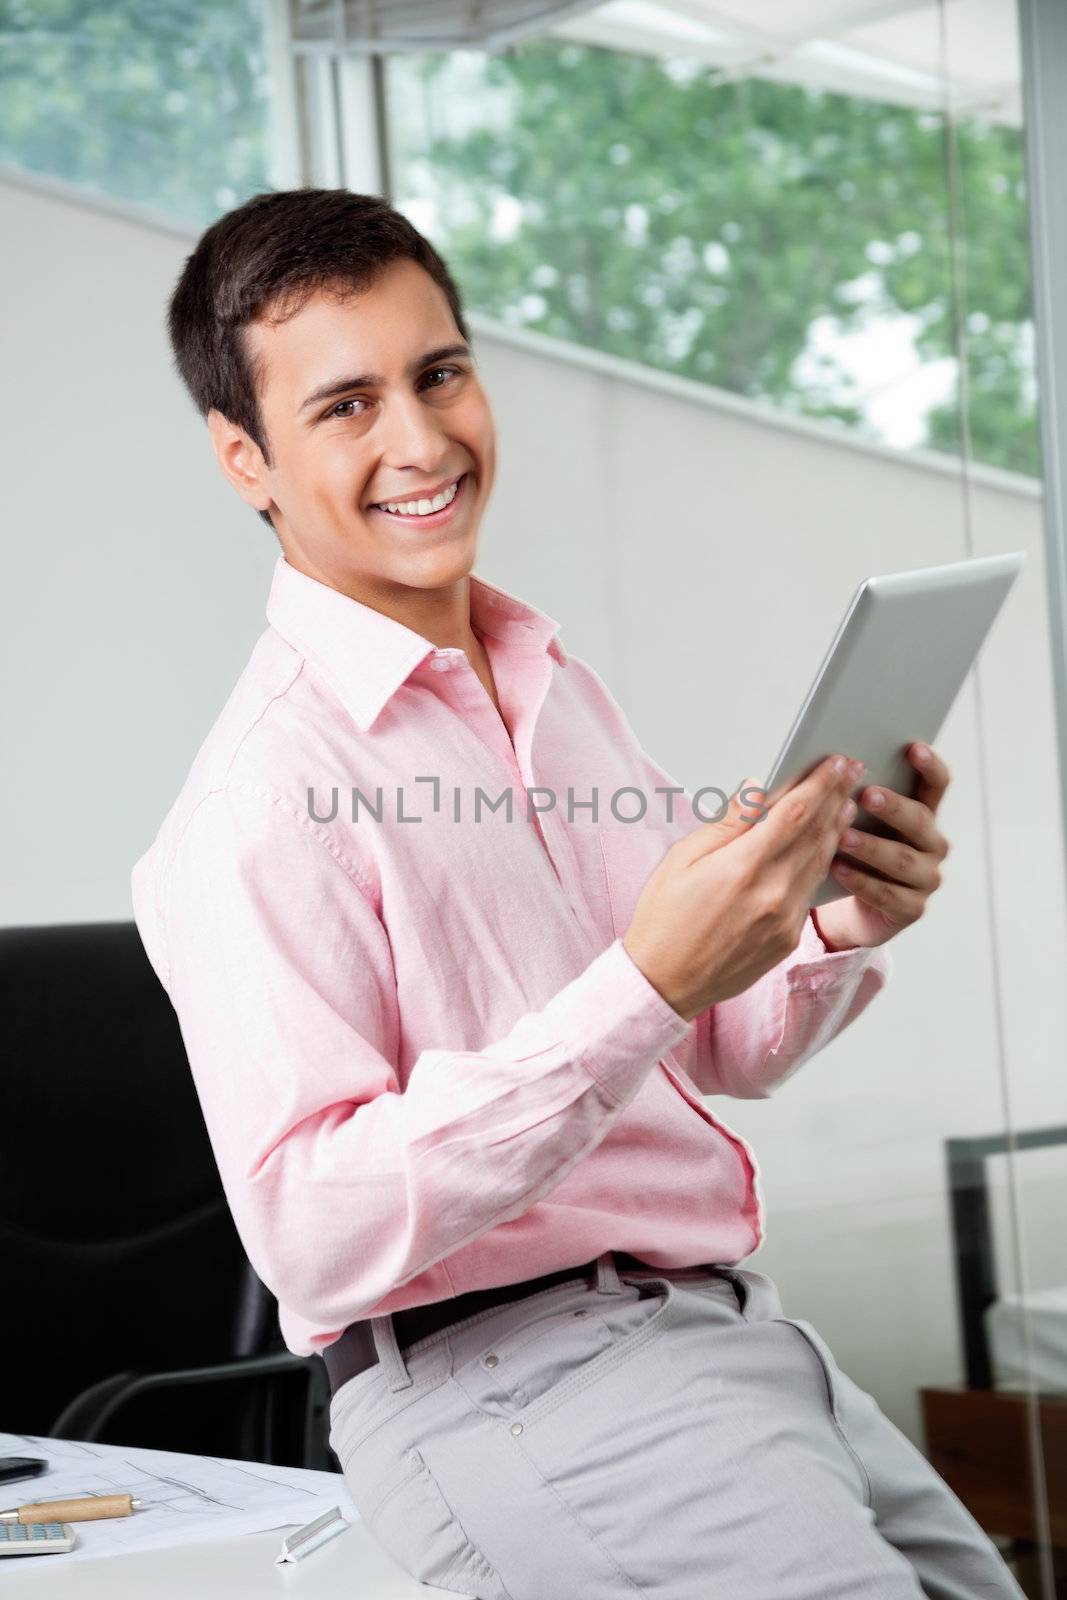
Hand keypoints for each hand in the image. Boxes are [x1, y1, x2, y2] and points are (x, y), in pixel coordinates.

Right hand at [623, 753, 862, 1020]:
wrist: (665, 982)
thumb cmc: (665, 916)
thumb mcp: (682, 859)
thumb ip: (728, 824)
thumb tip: (758, 789)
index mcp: (742, 867)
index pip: (795, 813)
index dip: (821, 784)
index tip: (837, 761)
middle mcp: (772, 893)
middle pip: (816, 834)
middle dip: (836, 798)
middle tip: (853, 770)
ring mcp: (785, 919)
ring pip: (820, 863)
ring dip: (837, 830)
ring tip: (846, 803)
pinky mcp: (788, 938)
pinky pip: (811, 892)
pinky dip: (822, 863)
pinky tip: (825, 847)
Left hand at [812, 742, 950, 951]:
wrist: (851, 906)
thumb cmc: (851, 851)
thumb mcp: (854, 822)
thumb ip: (851, 795)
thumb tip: (827, 765)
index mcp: (922, 814)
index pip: (936, 784)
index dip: (929, 766)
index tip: (913, 747)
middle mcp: (932, 844)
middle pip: (920, 820)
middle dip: (893, 806)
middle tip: (867, 794)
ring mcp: (926, 878)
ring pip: (903, 860)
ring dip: (872, 846)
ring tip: (843, 836)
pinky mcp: (912, 908)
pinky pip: (887, 894)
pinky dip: (861, 881)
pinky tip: (838, 869)